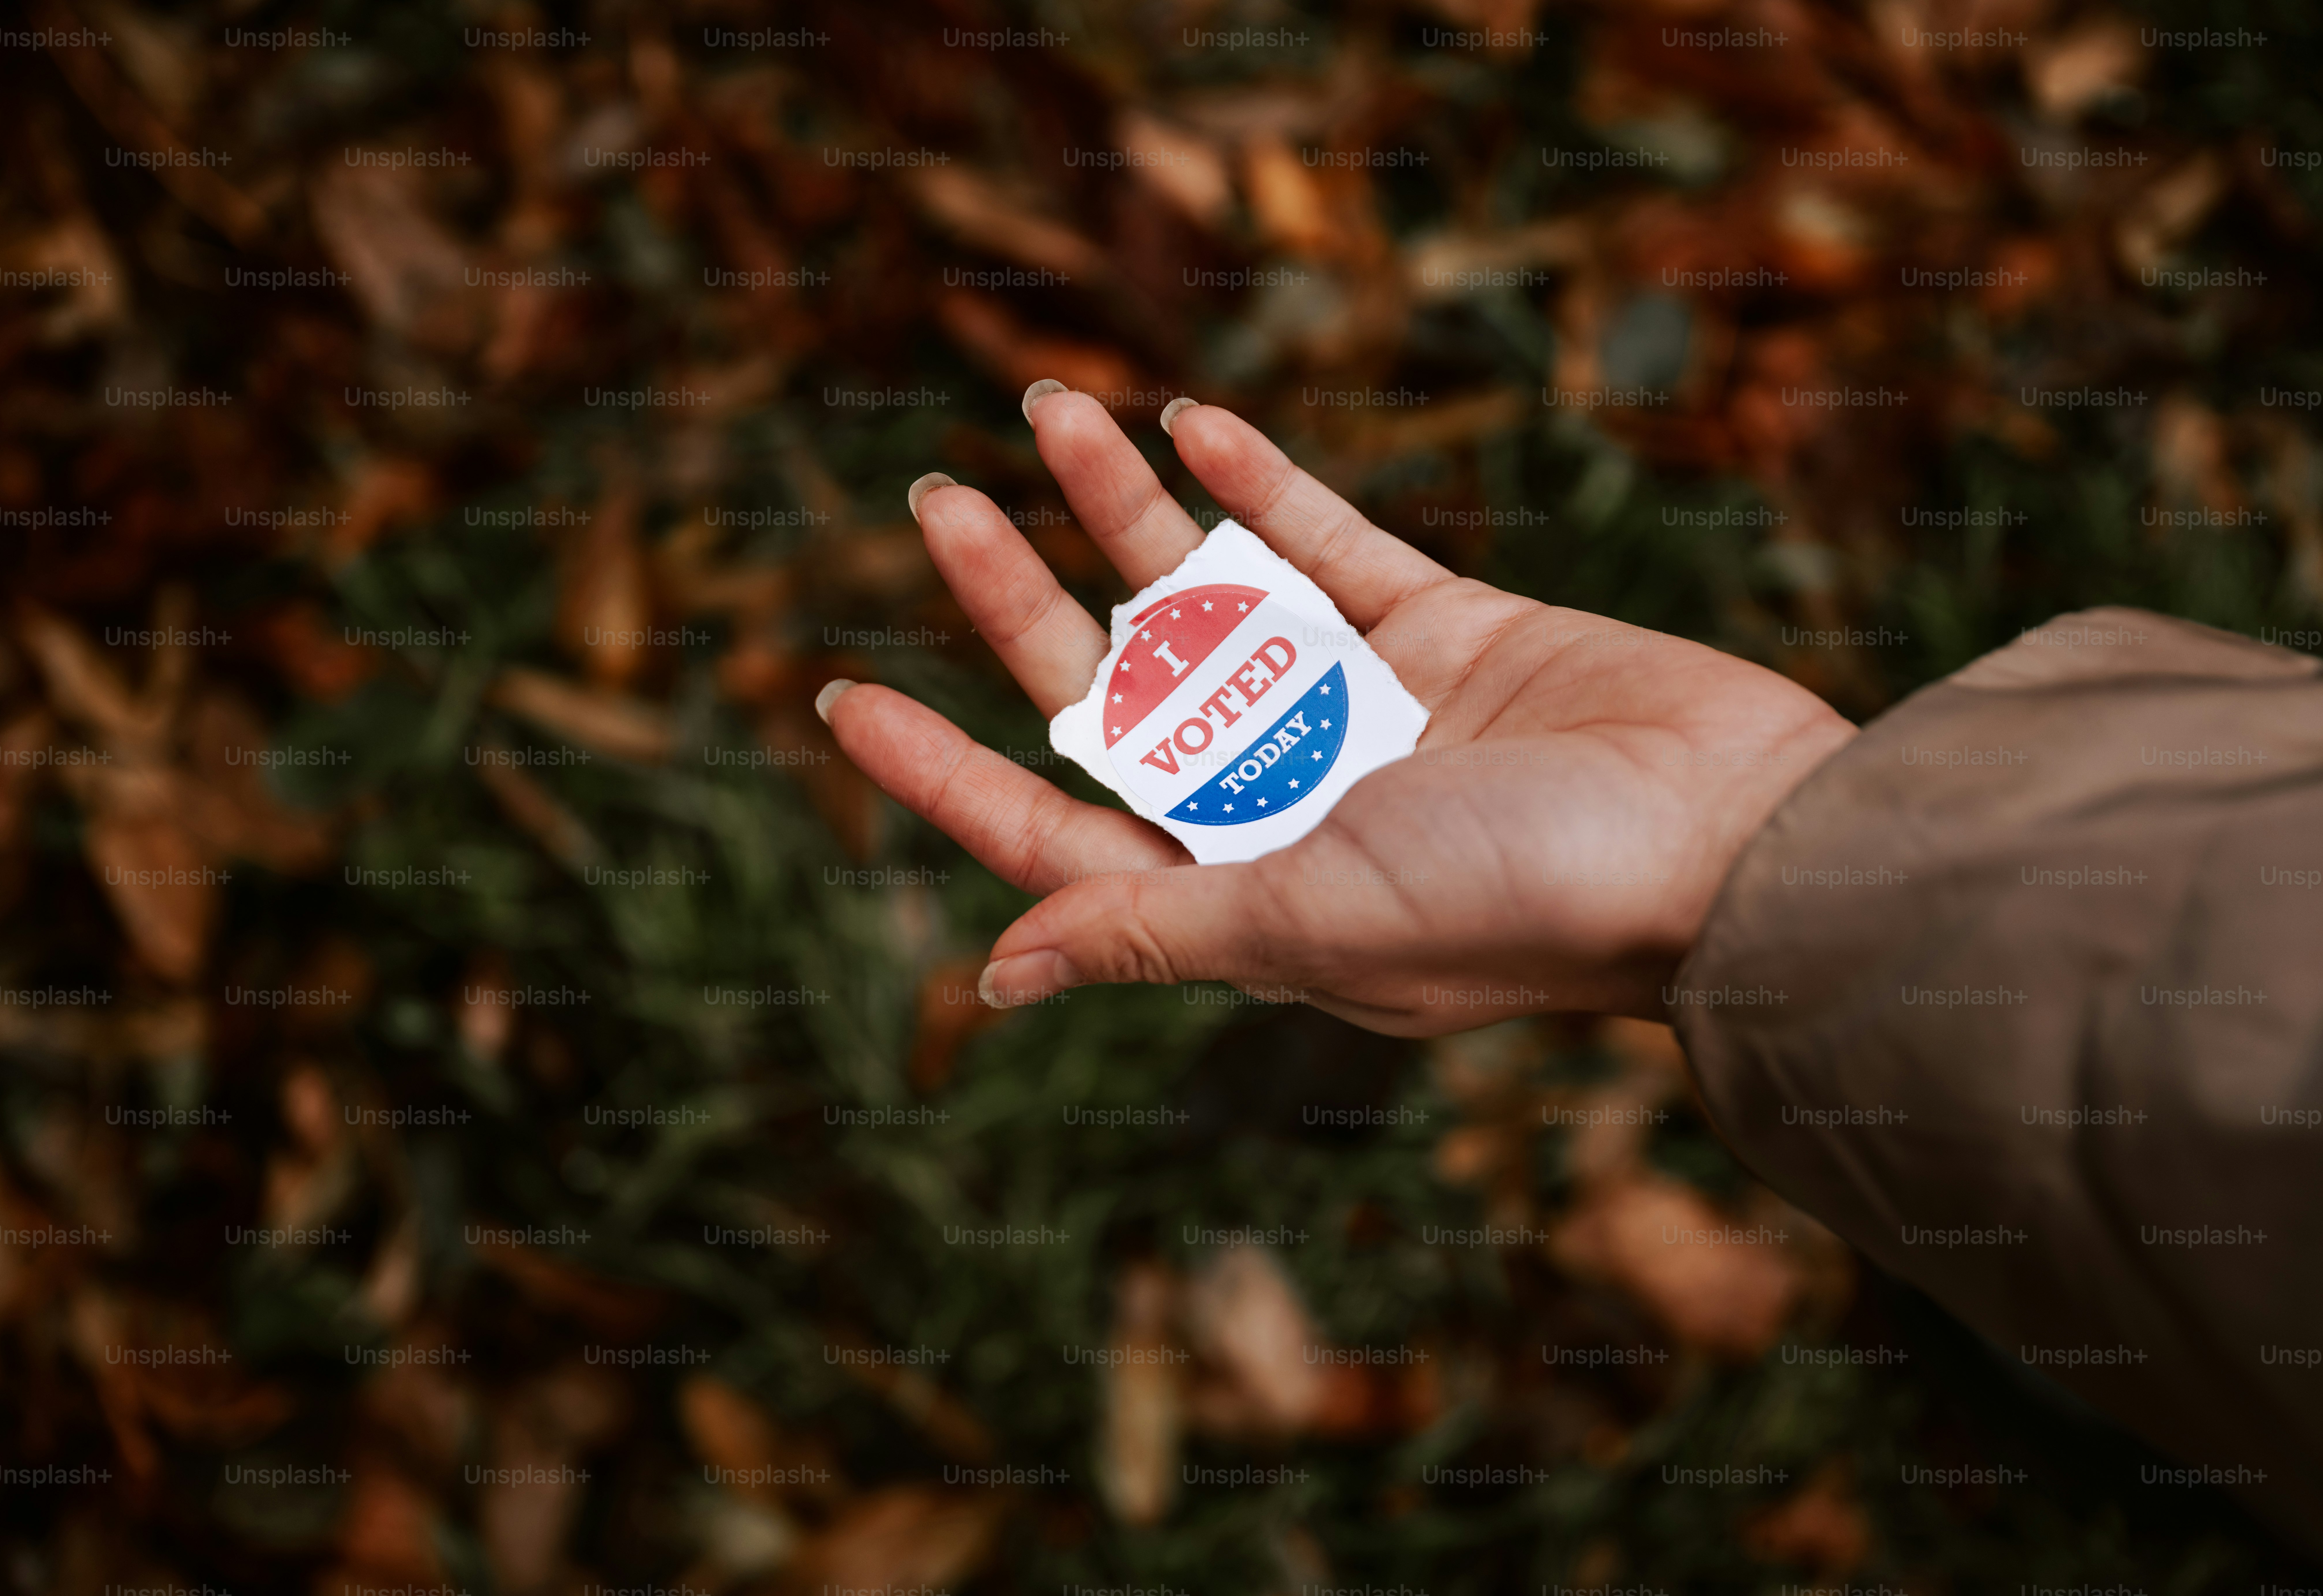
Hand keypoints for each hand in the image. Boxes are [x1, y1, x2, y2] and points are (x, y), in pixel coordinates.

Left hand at [817, 388, 1856, 1034]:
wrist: (1728, 841)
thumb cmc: (1520, 904)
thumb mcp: (1309, 922)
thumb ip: (1154, 929)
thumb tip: (1001, 976)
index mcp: (1239, 880)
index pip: (1051, 823)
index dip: (944, 769)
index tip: (842, 699)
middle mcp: (1284, 792)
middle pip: (1110, 687)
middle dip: (1016, 599)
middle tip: (933, 502)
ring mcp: (1363, 704)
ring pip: (1209, 593)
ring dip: (1127, 507)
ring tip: (1050, 408)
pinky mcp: (1446, 629)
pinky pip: (1331, 542)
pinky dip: (1266, 485)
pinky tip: (1194, 425)